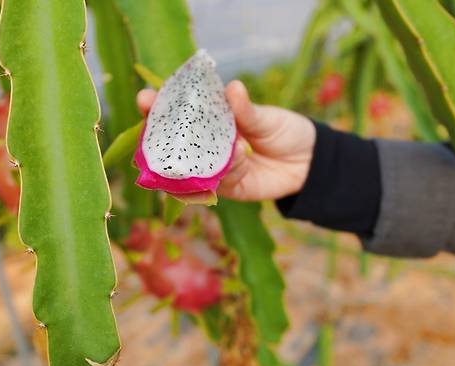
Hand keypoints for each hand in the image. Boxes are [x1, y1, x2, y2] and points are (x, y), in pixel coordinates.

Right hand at [136, 80, 315, 200]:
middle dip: (160, 137)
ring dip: (203, 156)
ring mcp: (214, 169)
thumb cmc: (284, 131)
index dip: (158, 107)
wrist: (309, 162)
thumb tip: (232, 88)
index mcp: (211, 121)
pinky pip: (217, 183)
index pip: (178, 113)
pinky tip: (243, 157)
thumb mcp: (266, 117)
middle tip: (157, 126)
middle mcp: (206, 146)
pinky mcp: (228, 189)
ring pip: (193, 168)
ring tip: (233, 145)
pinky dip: (229, 170)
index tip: (145, 98)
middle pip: (175, 144)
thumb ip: (246, 110)